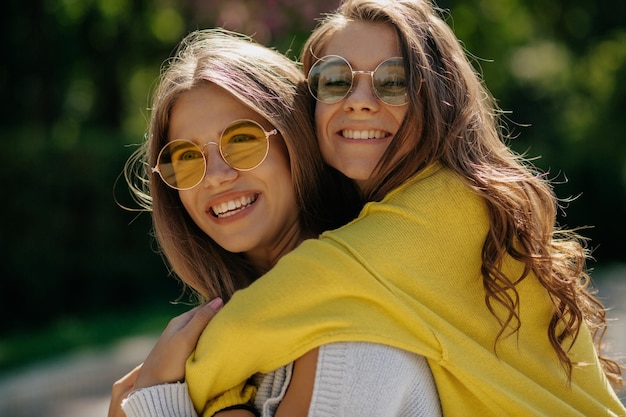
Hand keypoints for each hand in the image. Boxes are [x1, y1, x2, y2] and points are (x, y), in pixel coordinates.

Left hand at [106, 298, 222, 415]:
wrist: (153, 387)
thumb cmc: (170, 362)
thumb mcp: (187, 337)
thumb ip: (201, 319)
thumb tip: (218, 299)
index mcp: (180, 321)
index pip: (204, 307)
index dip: (218, 308)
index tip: (234, 310)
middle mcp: (179, 328)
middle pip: (202, 318)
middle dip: (216, 319)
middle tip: (233, 323)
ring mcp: (180, 341)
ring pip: (201, 331)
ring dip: (212, 332)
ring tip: (227, 334)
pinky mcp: (181, 354)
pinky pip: (199, 343)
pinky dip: (207, 342)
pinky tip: (214, 347)